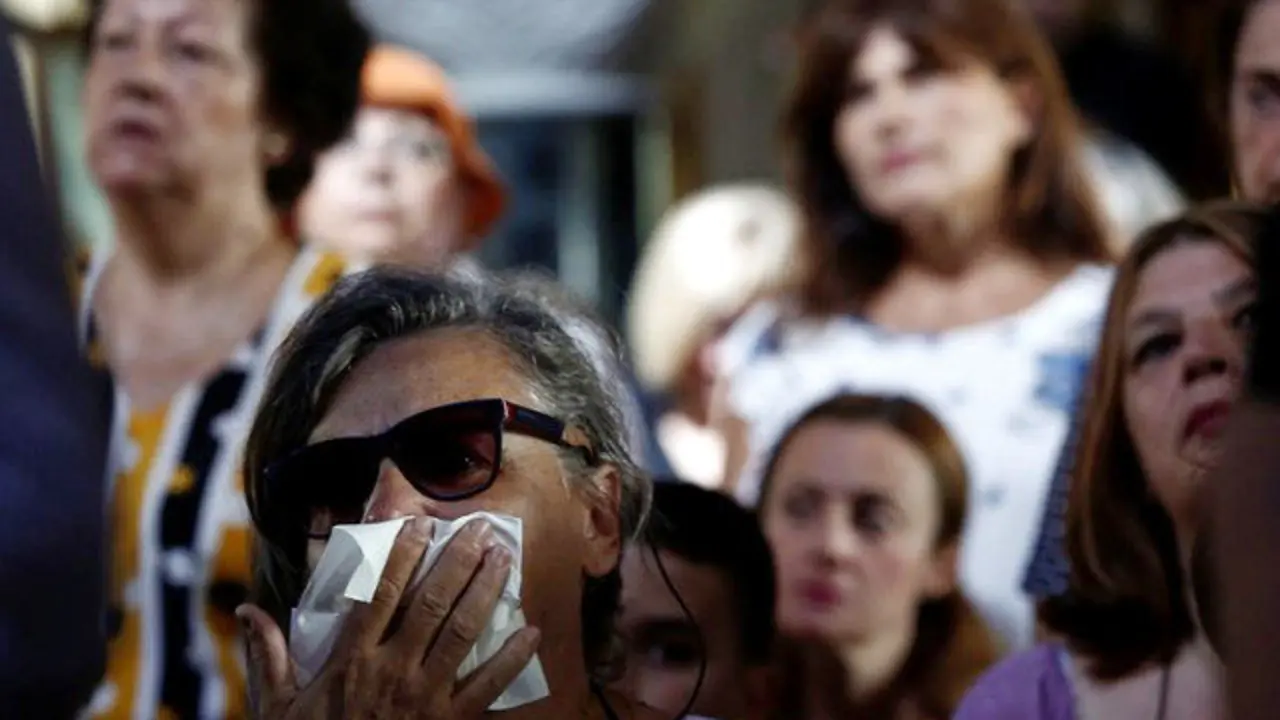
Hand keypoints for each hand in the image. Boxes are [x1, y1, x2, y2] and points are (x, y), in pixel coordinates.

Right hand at [238, 517, 540, 718]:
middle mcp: (391, 669)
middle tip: (483, 528)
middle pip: (430, 603)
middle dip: (459, 561)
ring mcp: (423, 696)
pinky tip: (531, 632)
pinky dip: (510, 660)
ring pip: (461, 633)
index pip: (379, 594)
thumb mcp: (279, 705)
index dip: (403, 555)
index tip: (422, 525)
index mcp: (351, 659)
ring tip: (505, 559)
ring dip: (486, 592)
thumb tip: (246, 610)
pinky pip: (486, 687)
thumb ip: (267, 655)